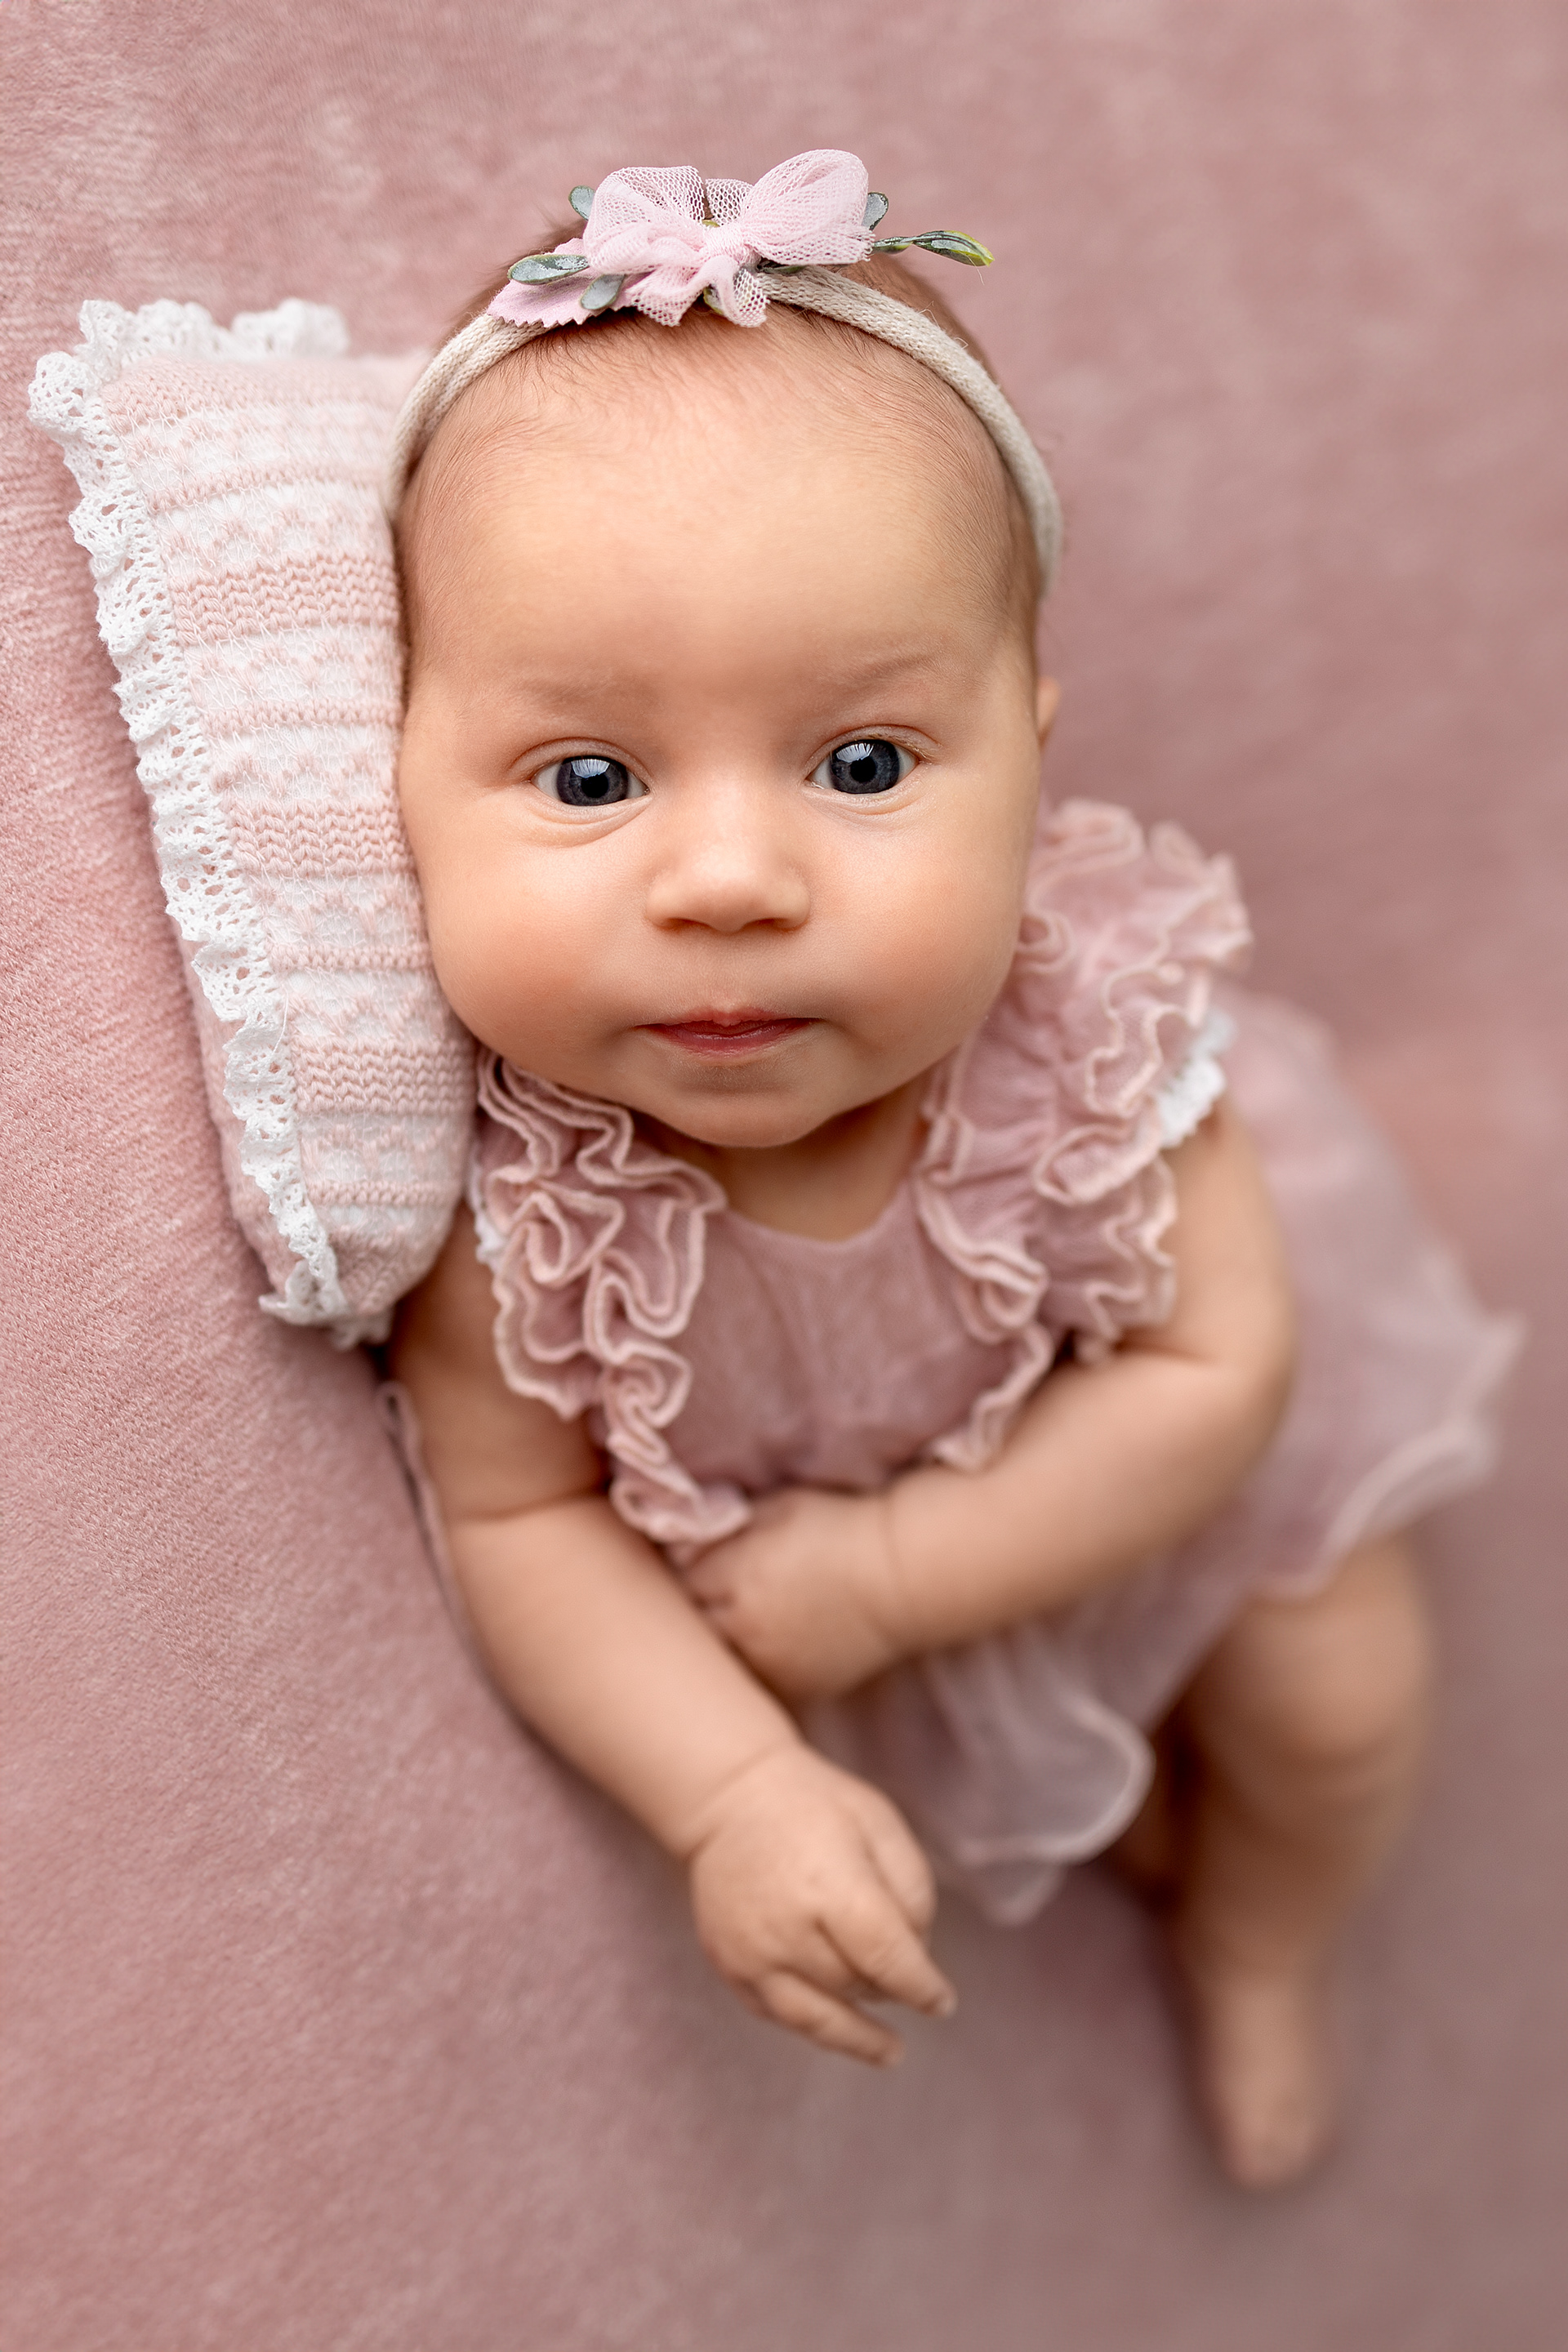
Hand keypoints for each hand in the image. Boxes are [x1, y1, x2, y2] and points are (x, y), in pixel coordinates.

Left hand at [680, 1486, 905, 1700]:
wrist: (902, 1577)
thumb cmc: (838, 1530)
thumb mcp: (775, 1509)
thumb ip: (721, 1529)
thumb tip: (675, 1551)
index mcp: (735, 1577)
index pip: (676, 1586)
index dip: (680, 1576)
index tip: (686, 1569)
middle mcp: (745, 1629)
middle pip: (691, 1631)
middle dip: (692, 1615)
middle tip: (700, 1599)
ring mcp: (771, 1667)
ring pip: (719, 1664)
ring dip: (718, 1647)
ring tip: (737, 1621)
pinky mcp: (796, 1691)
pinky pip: (754, 1684)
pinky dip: (750, 1668)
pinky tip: (762, 1645)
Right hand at [685, 1745, 954, 2065]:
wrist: (730, 1797)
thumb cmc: (816, 1806)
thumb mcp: (880, 1823)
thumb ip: (911, 1890)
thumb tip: (919, 1955)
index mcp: (831, 1888)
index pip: (888, 1960)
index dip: (922, 1988)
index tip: (942, 2002)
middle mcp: (787, 1931)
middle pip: (856, 1986)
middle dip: (889, 1991)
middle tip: (906, 1981)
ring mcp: (751, 1955)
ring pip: (817, 2019)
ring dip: (857, 2036)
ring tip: (889, 2051)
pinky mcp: (728, 1966)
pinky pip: (778, 2015)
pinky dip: (812, 2026)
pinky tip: (837, 2028)